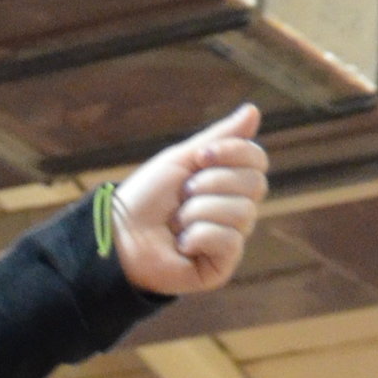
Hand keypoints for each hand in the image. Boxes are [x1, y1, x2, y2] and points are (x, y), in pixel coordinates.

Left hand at [109, 107, 268, 296]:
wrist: (120, 234)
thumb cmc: (147, 196)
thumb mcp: (182, 159)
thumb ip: (220, 138)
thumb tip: (253, 110)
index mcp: (229, 184)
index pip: (257, 161)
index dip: (235, 152)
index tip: (201, 156)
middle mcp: (235, 211)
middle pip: (255, 185)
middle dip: (213, 183)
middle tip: (183, 193)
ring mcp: (230, 240)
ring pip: (242, 213)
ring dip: (199, 211)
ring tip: (176, 222)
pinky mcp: (221, 266)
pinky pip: (230, 241)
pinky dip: (200, 236)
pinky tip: (181, 244)